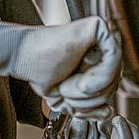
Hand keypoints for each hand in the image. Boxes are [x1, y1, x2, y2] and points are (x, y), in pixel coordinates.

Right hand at [0, 14, 120, 118]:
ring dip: (89, 91)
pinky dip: (98, 77)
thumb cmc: (41, 73)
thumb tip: (109, 112)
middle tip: (66, 93)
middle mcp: (99, 49)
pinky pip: (113, 57)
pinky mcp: (98, 26)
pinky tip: (80, 79)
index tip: (72, 106)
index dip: (93, 104)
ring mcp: (100, 37)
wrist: (24, 58)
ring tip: (67, 85)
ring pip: (114, 74)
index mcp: (93, 64)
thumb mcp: (68, 100)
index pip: (109, 88)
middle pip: (114, 83)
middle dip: (90, 99)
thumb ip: (89, 108)